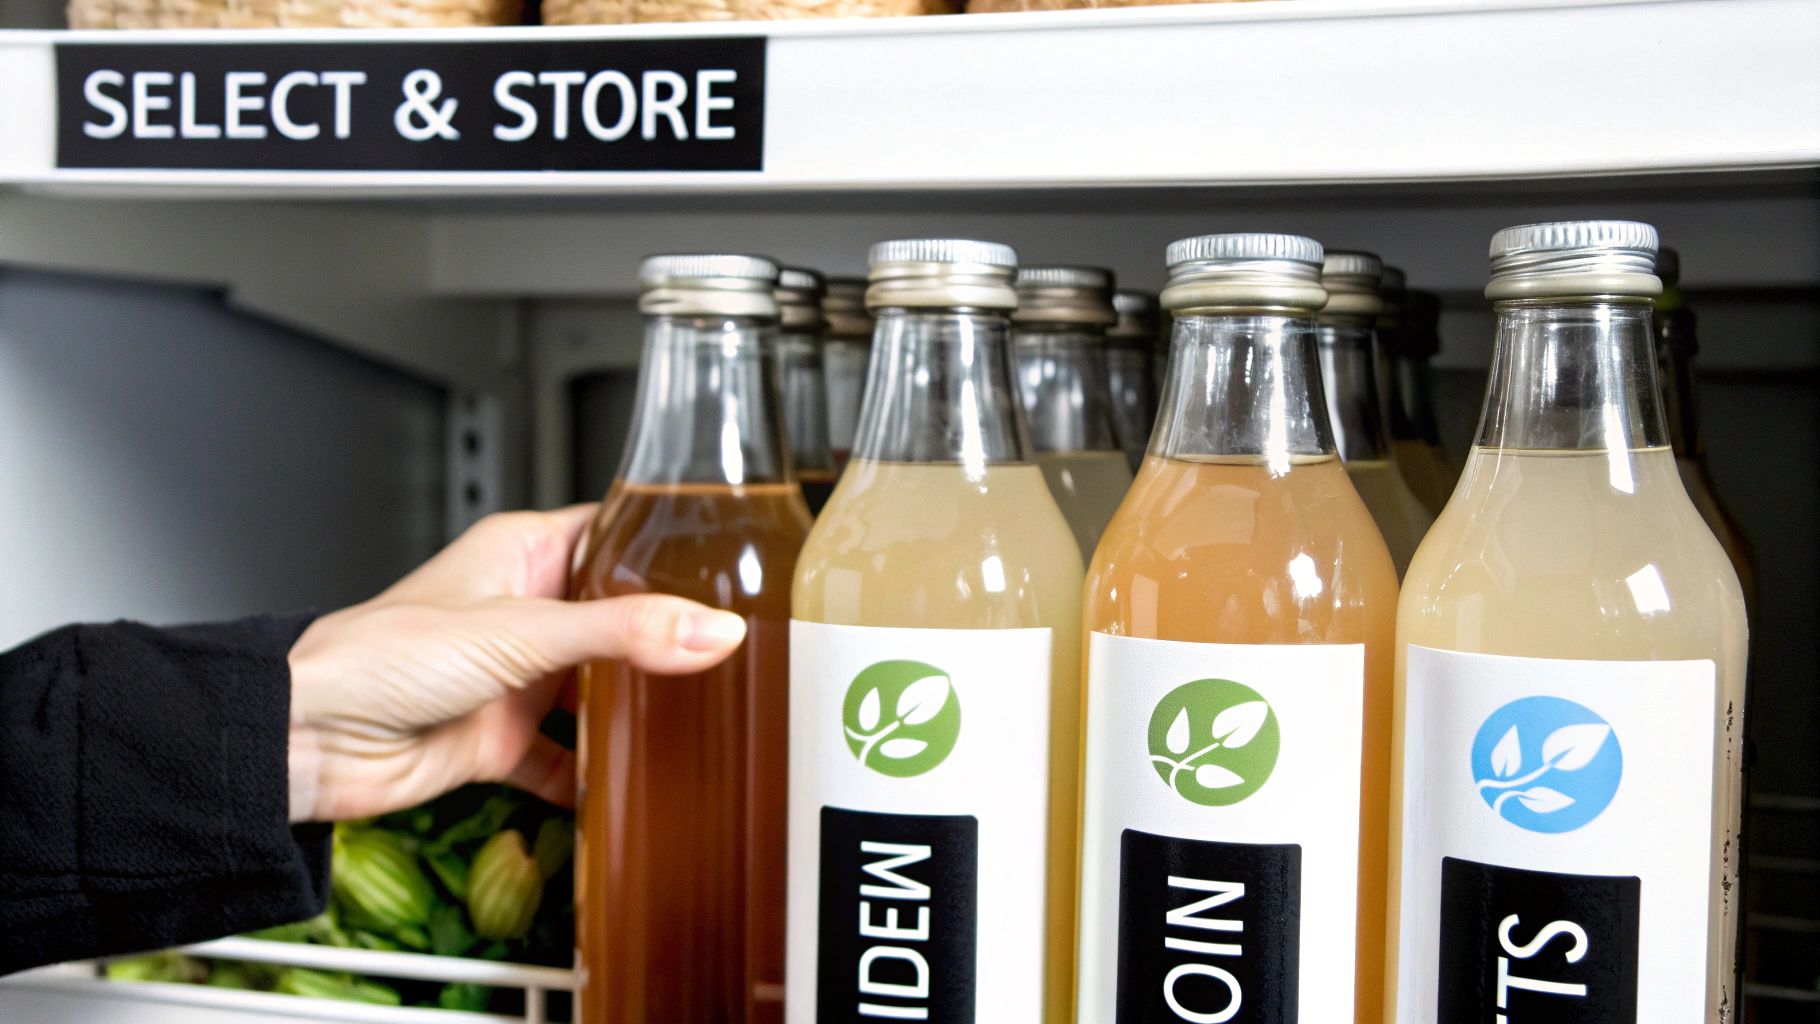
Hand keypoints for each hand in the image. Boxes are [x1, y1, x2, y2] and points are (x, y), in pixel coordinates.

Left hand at [285, 505, 746, 822]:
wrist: (308, 740)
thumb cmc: (381, 655)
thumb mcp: (523, 632)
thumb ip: (624, 633)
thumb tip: (712, 631)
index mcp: (523, 553)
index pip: (614, 533)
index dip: (668, 544)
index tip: (731, 563)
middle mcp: (523, 610)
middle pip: (617, 616)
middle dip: (666, 636)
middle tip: (734, 646)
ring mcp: (514, 677)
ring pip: (597, 688)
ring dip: (636, 708)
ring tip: (700, 713)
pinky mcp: (501, 738)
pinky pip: (565, 759)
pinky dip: (594, 775)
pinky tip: (630, 784)